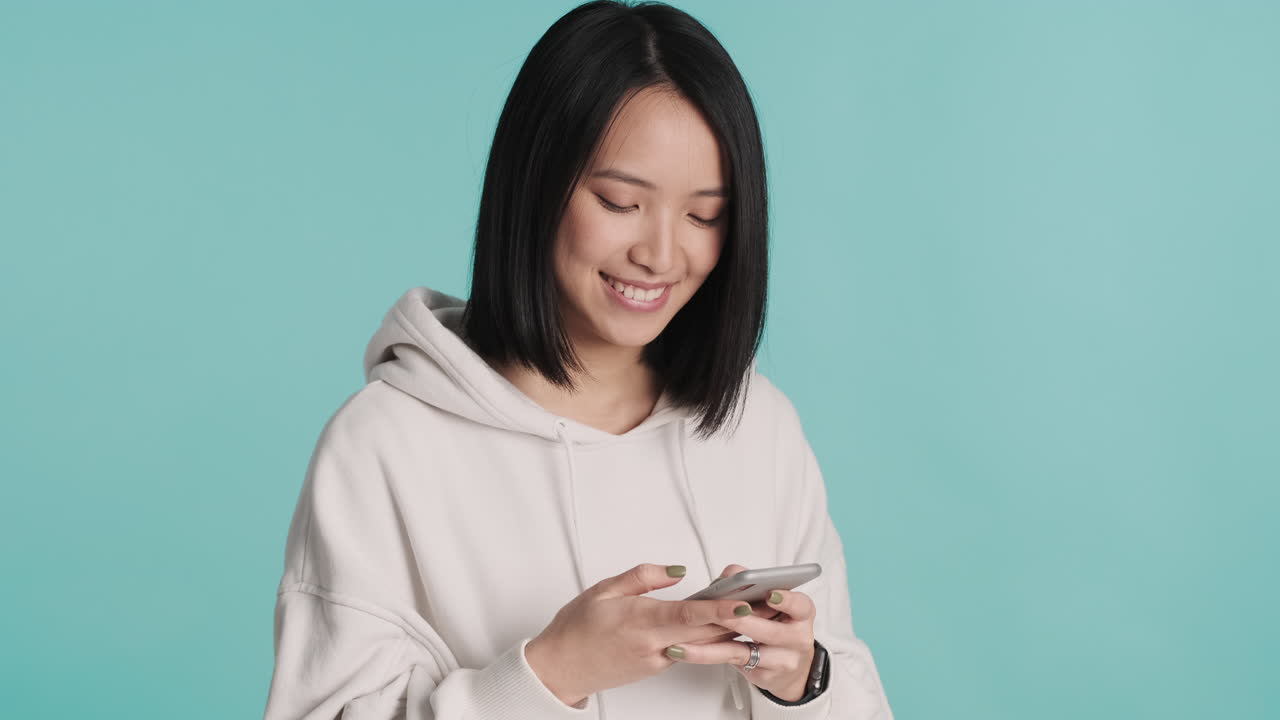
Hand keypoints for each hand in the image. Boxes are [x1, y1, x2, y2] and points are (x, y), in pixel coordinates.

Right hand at [524, 563, 763, 706]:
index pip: (688, 613)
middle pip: (704, 630)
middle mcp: (653, 645)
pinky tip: (721, 624)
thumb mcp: (603, 590)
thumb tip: (675, 570)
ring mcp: (657, 660)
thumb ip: (642, 577)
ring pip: (699, 642)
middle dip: (736, 616)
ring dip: (726, 627)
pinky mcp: (656, 667)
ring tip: (752, 608)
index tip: (743, 600)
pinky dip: (706, 637)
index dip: (719, 608)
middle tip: (763, 599)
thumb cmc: (576, 629)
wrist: (559, 669)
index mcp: (639, 622)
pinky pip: (688, 649)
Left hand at [661, 564, 817, 701]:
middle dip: (740, 620)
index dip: (786, 600)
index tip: (770, 594)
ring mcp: (782, 661)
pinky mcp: (763, 676)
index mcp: (802, 614)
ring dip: (712, 646)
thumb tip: (730, 575)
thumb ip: (751, 584)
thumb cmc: (776, 623)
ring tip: (684, 642)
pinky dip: (706, 655)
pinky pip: (732, 663)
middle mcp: (797, 639)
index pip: (800, 605)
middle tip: (716, 611)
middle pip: (769, 630)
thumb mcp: (771, 602)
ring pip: (745, 651)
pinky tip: (684, 651)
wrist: (789, 664)